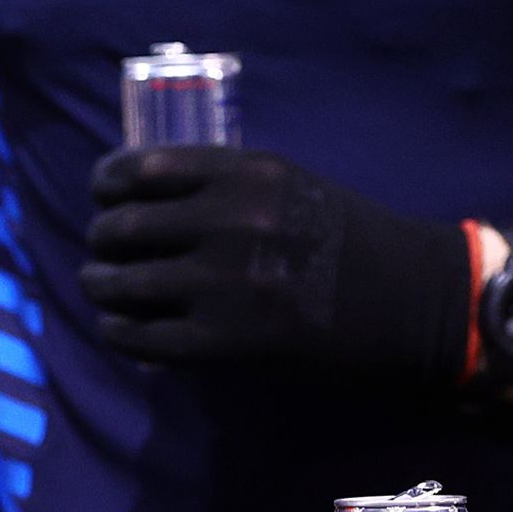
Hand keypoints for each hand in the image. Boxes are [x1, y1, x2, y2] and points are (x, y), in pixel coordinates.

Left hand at [80, 146, 475, 387]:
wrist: (412, 302)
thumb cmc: (350, 238)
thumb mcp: (288, 185)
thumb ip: (221, 185)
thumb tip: (139, 197)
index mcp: (246, 172)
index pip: (139, 169)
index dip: (106, 183)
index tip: (102, 194)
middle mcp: (229, 221)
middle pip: (121, 227)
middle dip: (100, 240)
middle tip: (101, 252)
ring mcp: (224, 284)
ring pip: (121, 283)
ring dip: (101, 286)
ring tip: (103, 289)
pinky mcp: (226, 342)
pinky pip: (142, 337)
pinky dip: (121, 333)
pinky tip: (123, 329)